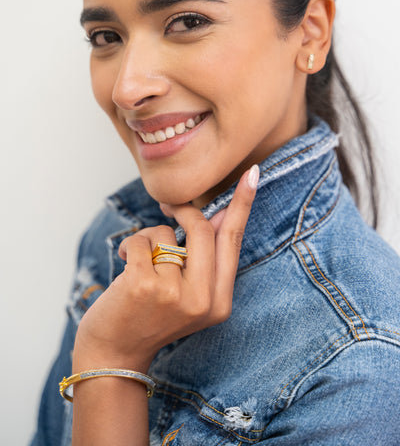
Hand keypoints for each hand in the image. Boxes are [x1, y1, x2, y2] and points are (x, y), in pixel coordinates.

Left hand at [73, 165, 258, 372]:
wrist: (114, 353)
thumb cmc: (151, 316)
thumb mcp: (189, 293)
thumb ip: (207, 257)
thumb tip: (219, 212)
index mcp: (220, 302)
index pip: (233, 240)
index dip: (242, 203)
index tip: (253, 172)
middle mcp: (203, 300)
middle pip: (202, 229)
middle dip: (182, 211)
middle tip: (168, 205)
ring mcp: (174, 294)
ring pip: (166, 234)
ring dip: (149, 239)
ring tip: (141, 261)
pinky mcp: (145, 286)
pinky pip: (141, 240)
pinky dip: (130, 244)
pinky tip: (125, 263)